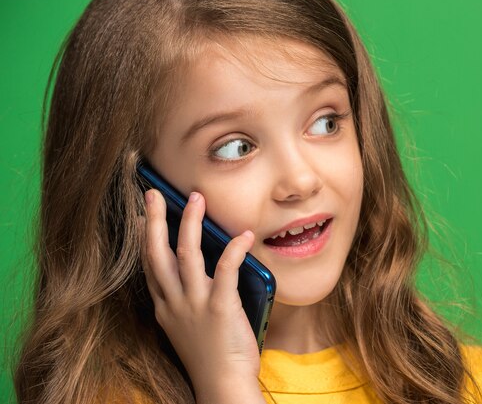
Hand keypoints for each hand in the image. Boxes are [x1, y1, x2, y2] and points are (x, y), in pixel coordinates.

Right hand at [143, 189, 262, 402]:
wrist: (222, 386)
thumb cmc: (210, 355)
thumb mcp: (187, 325)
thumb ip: (187, 298)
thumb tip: (199, 270)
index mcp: (166, 306)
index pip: (149, 264)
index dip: (144, 236)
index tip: (140, 214)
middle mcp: (174, 302)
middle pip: (157, 253)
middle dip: (152, 220)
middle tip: (152, 194)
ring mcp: (195, 305)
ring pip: (186, 255)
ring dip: (190, 223)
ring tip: (196, 199)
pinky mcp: (220, 309)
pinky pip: (224, 271)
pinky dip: (233, 250)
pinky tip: (242, 235)